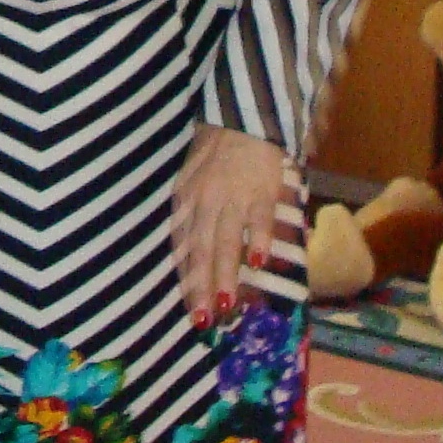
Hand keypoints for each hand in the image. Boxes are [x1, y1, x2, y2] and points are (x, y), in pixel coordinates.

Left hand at [171, 123, 288, 328]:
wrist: (240, 121)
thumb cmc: (214, 155)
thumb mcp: (189, 183)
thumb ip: (190, 217)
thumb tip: (187, 255)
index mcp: (185, 202)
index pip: (183, 248)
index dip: (186, 280)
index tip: (190, 311)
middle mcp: (204, 203)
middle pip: (202, 250)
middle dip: (203, 287)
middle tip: (204, 321)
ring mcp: (232, 198)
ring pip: (226, 240)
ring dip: (226, 273)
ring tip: (227, 304)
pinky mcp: (260, 191)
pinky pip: (258, 218)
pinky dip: (259, 238)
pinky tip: (259, 261)